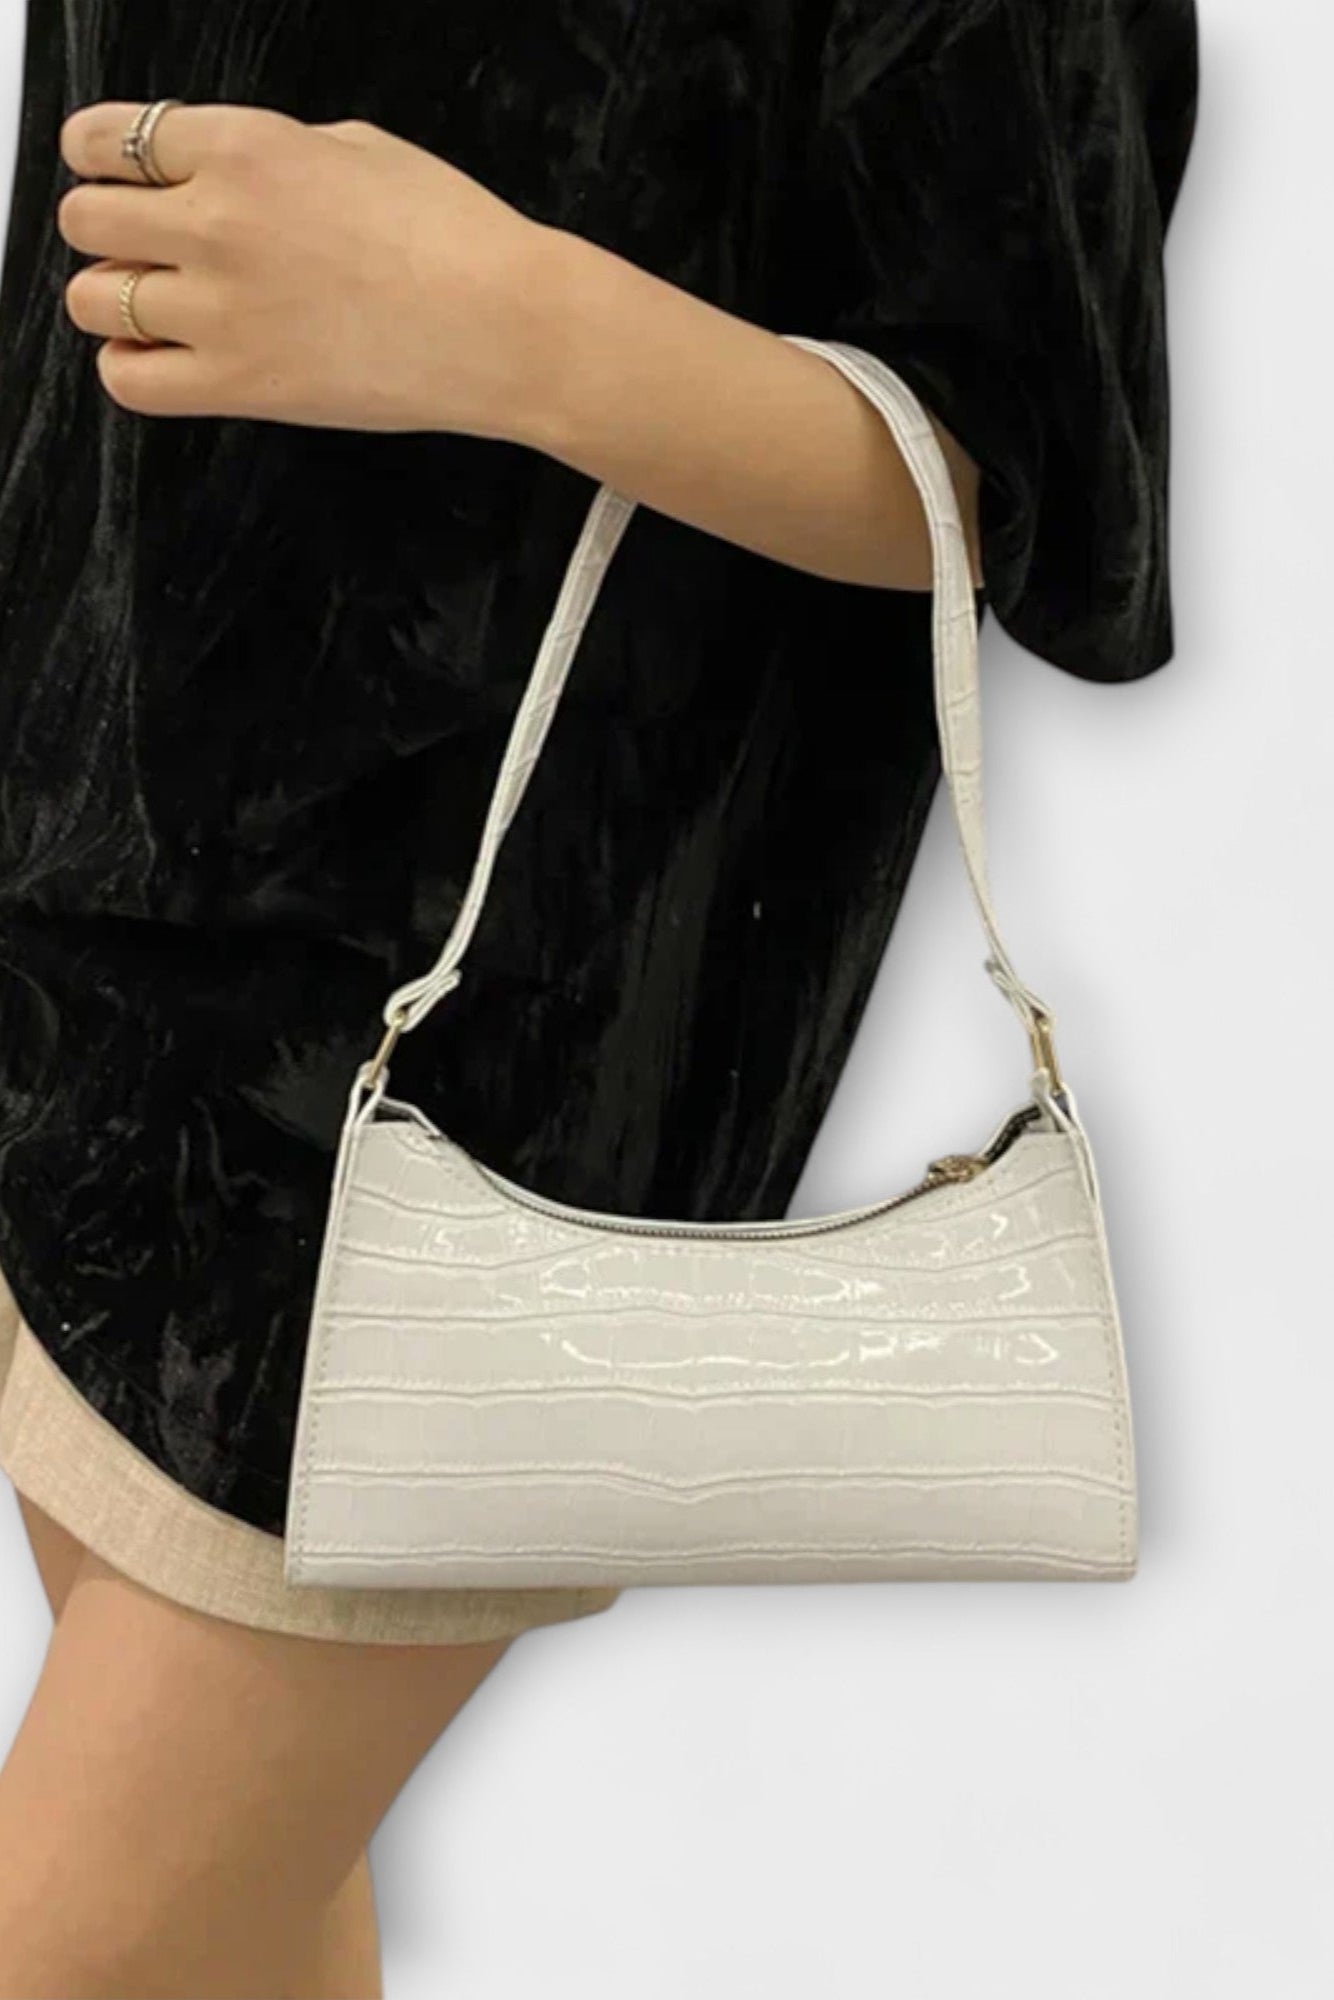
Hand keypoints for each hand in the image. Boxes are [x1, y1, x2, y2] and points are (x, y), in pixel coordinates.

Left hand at [56, 100, 558, 434]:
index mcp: (245, 147)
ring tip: (156, 311)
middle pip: (84, 220)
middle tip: (146, 251)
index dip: (103, 162)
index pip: (106, 142)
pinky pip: (129, 382)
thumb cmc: (455, 236)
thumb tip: (234, 175)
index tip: (117, 180)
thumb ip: (274, 153)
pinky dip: (130, 370)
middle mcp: (217, 222)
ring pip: (91, 301)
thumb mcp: (360, 148)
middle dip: (110, 234)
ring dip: (112, 303)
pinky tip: (165, 360)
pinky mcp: (241, 385)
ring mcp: (222, 308)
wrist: (505, 324)